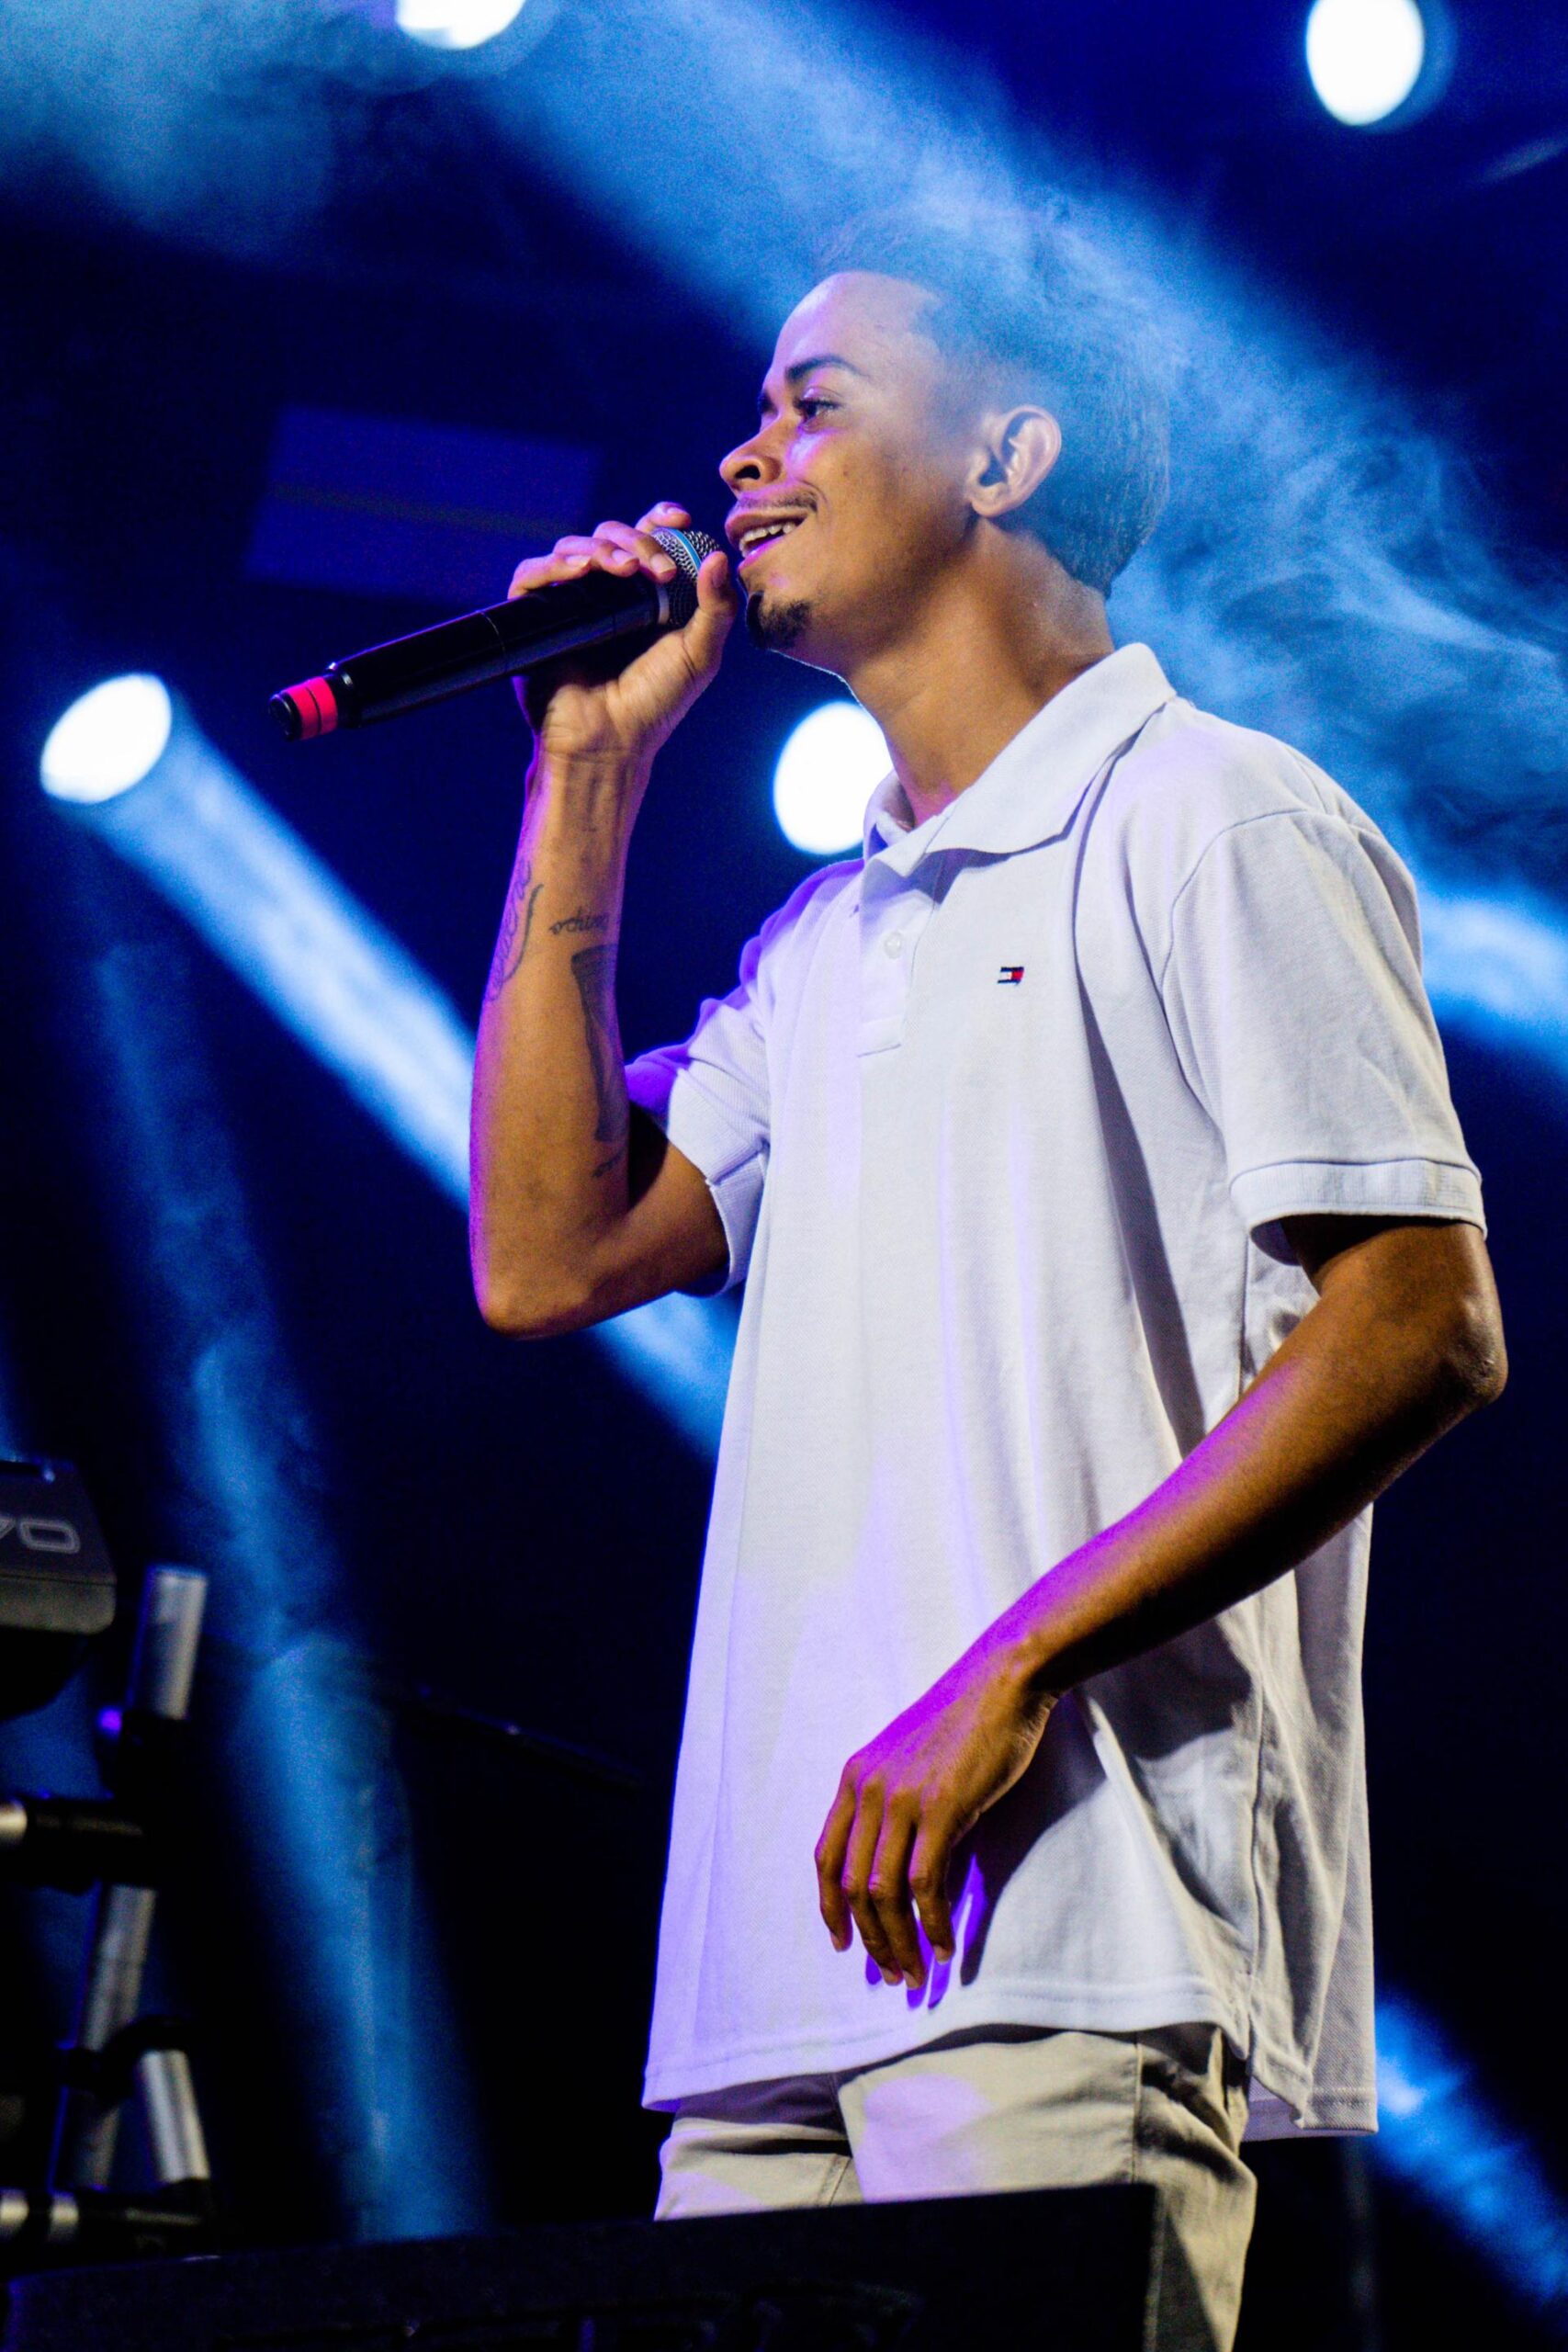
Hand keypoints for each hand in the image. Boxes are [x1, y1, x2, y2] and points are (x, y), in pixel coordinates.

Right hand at [510, 501, 735, 772]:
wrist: (609, 743)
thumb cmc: (656, 705)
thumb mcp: (700, 656)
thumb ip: (716, 609)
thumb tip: (719, 555)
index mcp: (643, 594)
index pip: (646, 538)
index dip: (658, 520)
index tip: (678, 520)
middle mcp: (604, 592)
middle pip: (612, 535)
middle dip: (637, 540)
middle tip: (659, 569)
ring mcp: (568, 602)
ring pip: (574, 547)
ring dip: (602, 549)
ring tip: (625, 571)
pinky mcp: (534, 616)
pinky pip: (534, 573)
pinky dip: (555, 564)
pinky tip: (580, 572)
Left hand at [815, 1636, 1055, 1989]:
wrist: (1002, 1682)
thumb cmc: (965, 1721)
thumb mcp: (910, 1759)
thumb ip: (895, 1805)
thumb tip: (901, 1871)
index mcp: (855, 1777)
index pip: (826, 1857)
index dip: (831, 1907)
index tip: (843, 1941)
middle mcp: (869, 1789)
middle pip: (852, 1885)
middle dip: (870, 1938)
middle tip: (893, 1973)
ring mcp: (902, 1798)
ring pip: (884, 1892)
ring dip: (898, 1941)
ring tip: (916, 1973)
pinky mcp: (942, 1808)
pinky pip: (926, 1884)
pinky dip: (932, 1924)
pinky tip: (945, 1946)